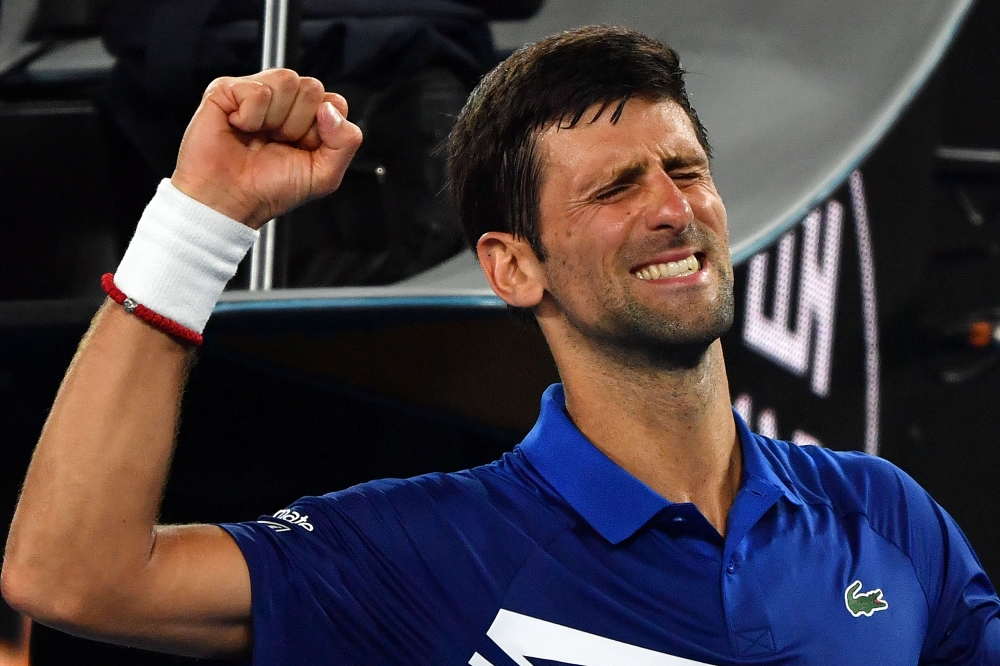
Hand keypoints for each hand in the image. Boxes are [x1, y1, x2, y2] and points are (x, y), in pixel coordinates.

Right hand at [170, 69, 362, 228]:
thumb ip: (346, 142)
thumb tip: (330, 109)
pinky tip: (239, 128)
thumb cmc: (270, 190)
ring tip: (258, 137)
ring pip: (287, 81)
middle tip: (277, 144)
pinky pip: (257, 90)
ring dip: (274, 119)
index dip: (323, 129)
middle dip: (298, 124)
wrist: (229, 201)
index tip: (303, 149)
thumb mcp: (324, 175)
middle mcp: (284, 102)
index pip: (334, 102)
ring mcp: (256, 92)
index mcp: (308, 118)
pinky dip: (250, 117)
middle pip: (312, 87)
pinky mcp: (227, 89)